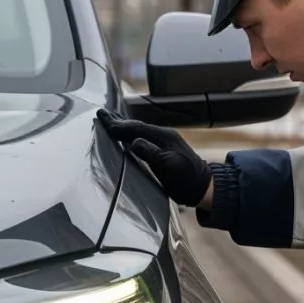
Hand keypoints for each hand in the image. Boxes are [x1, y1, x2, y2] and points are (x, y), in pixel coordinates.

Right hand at [96, 109, 213, 208]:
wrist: (201, 188)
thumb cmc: (186, 179)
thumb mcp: (168, 166)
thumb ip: (150, 152)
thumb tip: (133, 142)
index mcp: (163, 137)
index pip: (137, 127)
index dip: (119, 124)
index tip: (102, 119)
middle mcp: (162, 136)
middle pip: (137, 126)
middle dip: (119, 121)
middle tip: (102, 114)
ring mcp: (163, 144)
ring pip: (139, 132)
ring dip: (124, 127)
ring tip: (110, 122)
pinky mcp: (162, 152)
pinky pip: (143, 140)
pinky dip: (131, 136)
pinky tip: (126, 138)